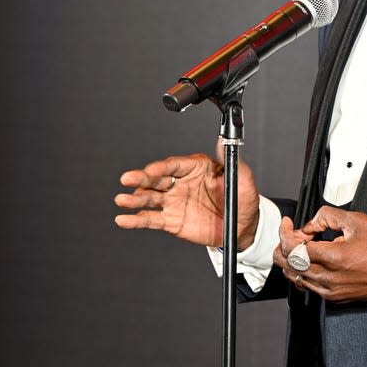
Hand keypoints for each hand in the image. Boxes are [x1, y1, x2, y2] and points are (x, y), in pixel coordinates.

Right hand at [114, 148, 259, 248]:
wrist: (241, 226)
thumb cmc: (242, 198)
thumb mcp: (243, 178)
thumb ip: (232, 160)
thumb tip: (223, 140)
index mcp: (195, 168)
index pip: (174, 164)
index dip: (161, 166)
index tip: (151, 169)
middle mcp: (180, 182)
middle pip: (157, 178)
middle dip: (141, 178)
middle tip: (127, 179)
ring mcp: (173, 201)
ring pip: (150, 198)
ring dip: (135, 198)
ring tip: (122, 200)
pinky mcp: (170, 220)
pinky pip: (151, 219)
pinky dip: (136, 220)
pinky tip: (123, 220)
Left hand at [274, 206, 366, 302]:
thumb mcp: (357, 220)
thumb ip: (327, 216)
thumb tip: (310, 224)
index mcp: (335, 258)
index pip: (293, 248)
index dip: (284, 233)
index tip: (287, 224)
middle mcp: (330, 278)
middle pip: (289, 265)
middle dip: (282, 247)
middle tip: (291, 235)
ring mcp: (332, 291)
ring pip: (296, 277)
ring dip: (292, 260)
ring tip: (303, 247)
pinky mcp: (337, 298)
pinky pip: (310, 286)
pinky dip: (305, 272)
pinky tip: (313, 261)